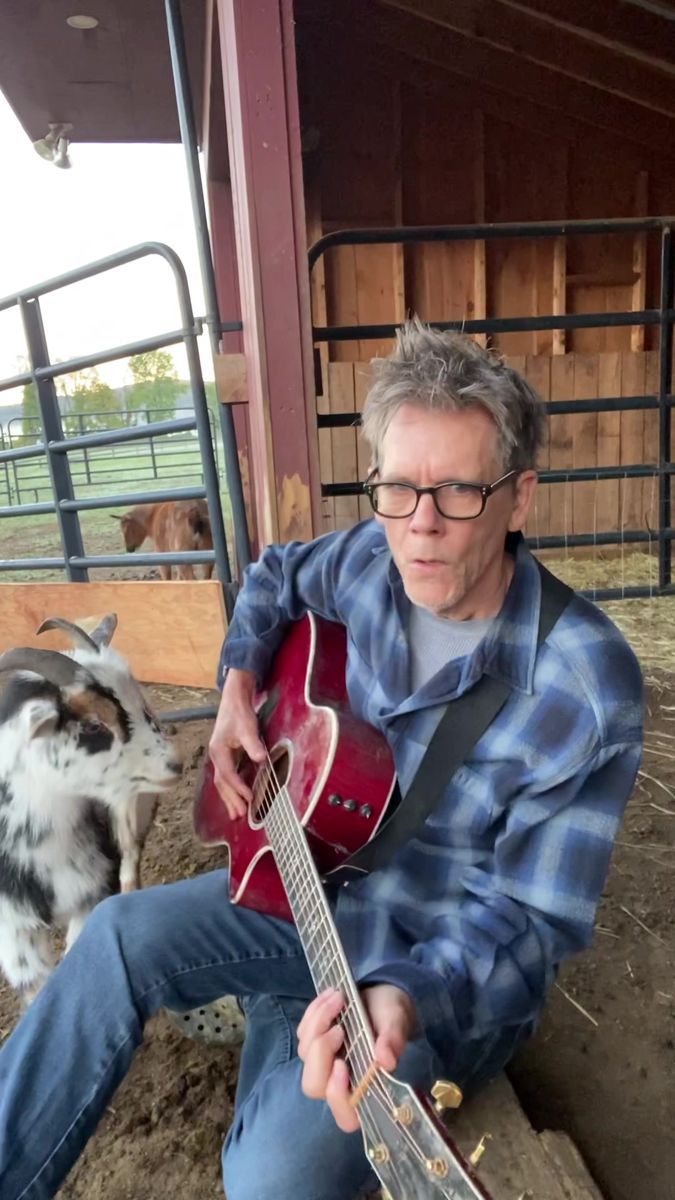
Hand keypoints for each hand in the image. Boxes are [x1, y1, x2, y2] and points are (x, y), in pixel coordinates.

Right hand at [208, 669, 265, 818]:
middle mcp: (216, 756)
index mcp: (218, 750)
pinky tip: (236, 798)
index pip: (227, 774)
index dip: (238, 787)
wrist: (234, 699)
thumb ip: (253, 743)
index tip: (248, 798)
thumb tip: (259, 758)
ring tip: (236, 815)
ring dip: (229, 798)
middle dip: (231, 799)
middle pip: (222, 783)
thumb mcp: (247, 727)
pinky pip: (226, 778)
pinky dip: (231, 790)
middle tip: (240, 816)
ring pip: (222, 782)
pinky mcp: (225, 756)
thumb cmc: (240, 713)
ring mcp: (219, 757)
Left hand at [297, 985, 416, 1132]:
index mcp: (365, 1089)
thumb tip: (386, 1060)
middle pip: (314, 1085)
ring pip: (305, 1053)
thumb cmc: (391, 1017)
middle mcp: (339, 1082)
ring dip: (319, 1023)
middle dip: (320, 1054)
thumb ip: (392, 1041)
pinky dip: (314, 1012)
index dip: (338, 1097)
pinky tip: (331, 995)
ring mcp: (322, 1063)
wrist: (381, 995)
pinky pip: (302, 1031)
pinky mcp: (312, 1042)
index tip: (342, 1064)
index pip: (345, 1116)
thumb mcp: (397, 1023)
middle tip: (339, 1028)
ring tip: (340, 998)